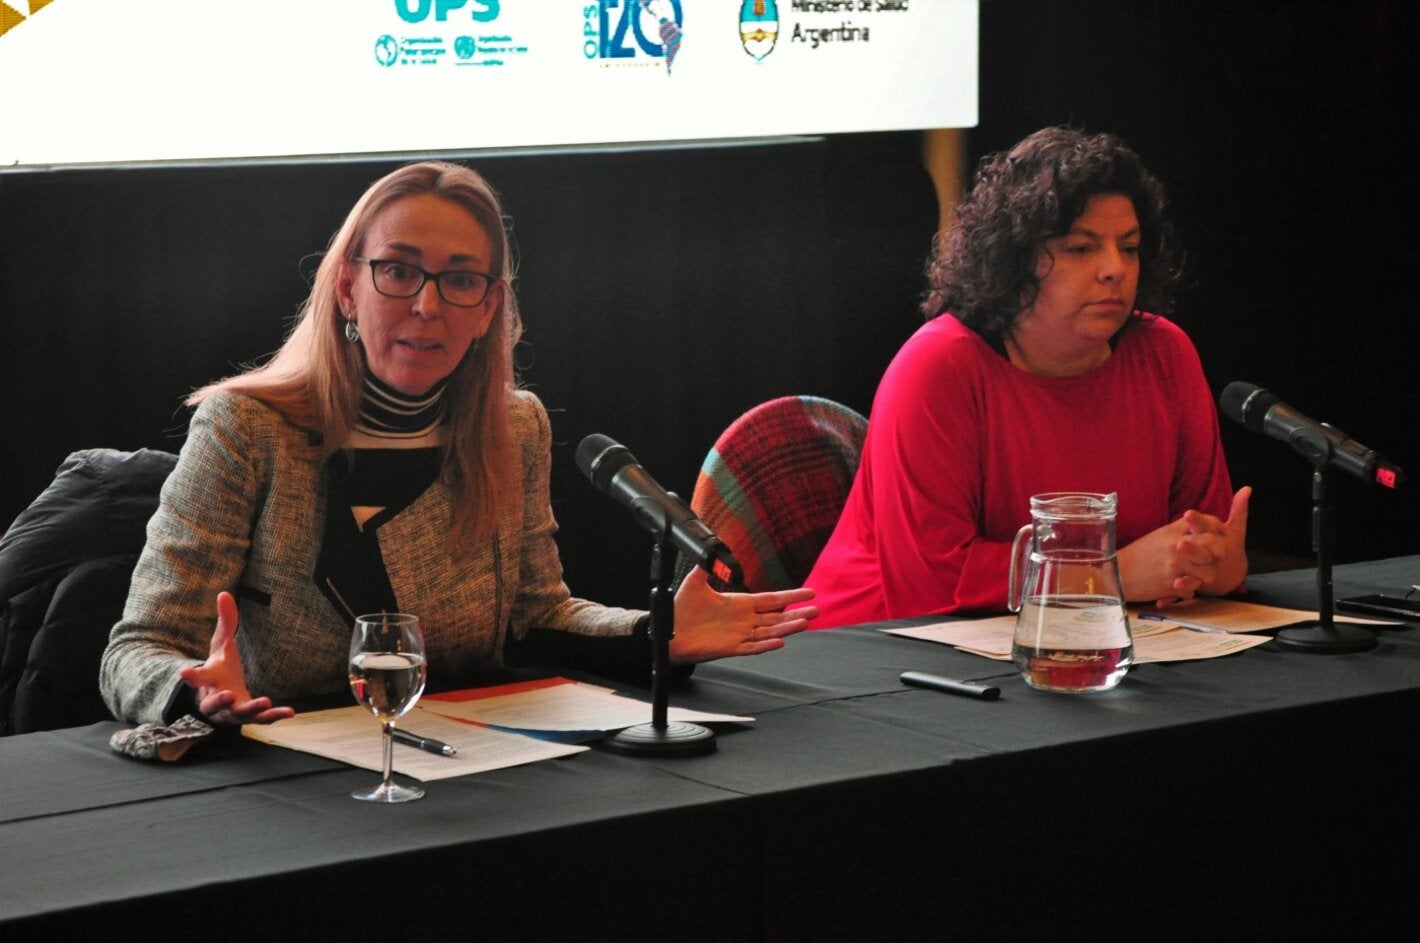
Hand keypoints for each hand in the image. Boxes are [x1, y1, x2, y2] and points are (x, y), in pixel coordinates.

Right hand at [178, 591, 294, 725]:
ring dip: (251, 709)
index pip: (196, 678)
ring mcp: (232, 711)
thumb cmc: (221, 668)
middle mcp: (216, 698)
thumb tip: (224, 593)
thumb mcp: (223, 643)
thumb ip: (226, 621)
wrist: (225, 695)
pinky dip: (274, 717)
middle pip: (213, 704)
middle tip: (227, 695)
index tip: (183, 674)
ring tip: (266, 701)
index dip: (190, 677)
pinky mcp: (249, 717)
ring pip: (238, 714)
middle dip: (219, 701)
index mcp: (208, 680)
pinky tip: (290, 711)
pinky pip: (261, 720)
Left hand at [668, 567, 817, 663]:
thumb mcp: (695, 582)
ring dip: (787, 628)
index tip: (809, 593)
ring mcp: (738, 635)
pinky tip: (779, 641)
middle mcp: (744, 620)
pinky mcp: (730, 648)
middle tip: (816, 610)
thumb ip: (707, 567)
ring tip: (805, 623)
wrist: (668, 630)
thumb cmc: (681, 609)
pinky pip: (752, 647)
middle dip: (796, 613)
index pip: (771, 599)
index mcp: (740, 604)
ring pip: (769, 632)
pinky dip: (765, 645)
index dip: (790, 596)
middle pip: (777, 617)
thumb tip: (715, 552)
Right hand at [1118, 486, 1250, 605]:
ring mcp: (1175, 563)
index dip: (1218, 530)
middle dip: (1219, 552)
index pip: (1208, 522)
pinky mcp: (1171, 582)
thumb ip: (1181, 531)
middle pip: (1213, 543)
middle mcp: (1177, 543)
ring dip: (1206, 576)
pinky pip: (1194, 588)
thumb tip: (1204, 530)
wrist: (1117, 572)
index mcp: (1174, 528)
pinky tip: (1181, 586)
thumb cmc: (1139, 555)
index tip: (1220, 536)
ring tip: (1197, 576)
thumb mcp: (1160, 535)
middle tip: (1216, 558)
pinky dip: (1190, 590)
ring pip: (1210, 571)